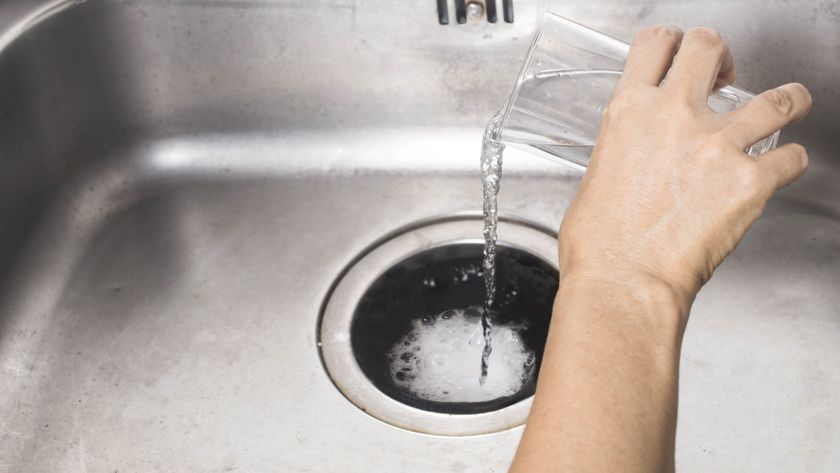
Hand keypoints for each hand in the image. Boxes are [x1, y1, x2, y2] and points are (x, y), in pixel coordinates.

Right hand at [558, 26, 811, 306]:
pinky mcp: (750, 181)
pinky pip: (792, 157)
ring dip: (787, 100)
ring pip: (778, 97)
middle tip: (726, 76)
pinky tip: (779, 169)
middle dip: (723, 58)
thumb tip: (635, 156)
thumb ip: (622, 150)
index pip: (656, 43)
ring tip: (788, 105)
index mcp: (629, 112)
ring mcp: (717, 145)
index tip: (682, 54)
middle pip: (710, 47)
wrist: (623, 282)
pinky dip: (790, 162)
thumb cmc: (600, 245)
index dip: (674, 42)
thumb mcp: (595, 177)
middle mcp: (674, 117)